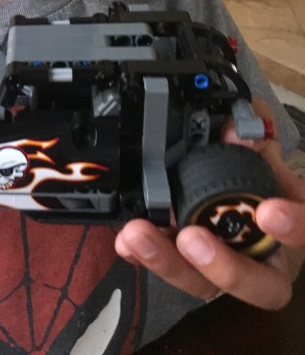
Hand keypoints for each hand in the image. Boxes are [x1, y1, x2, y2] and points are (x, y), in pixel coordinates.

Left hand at [115, 101, 304, 309]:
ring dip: (169, 261)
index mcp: (294, 230)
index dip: (294, 227)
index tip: (269, 210)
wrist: (241, 188)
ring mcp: (227, 271)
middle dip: (222, 266)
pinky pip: (170, 269)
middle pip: (256, 285)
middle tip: (191, 238)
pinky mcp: (191, 270)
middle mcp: (267, 261)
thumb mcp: (263, 148)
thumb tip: (235, 129)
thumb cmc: (259, 173)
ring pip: (205, 284)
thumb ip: (253, 134)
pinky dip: (145, 257)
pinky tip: (125, 242)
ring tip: (140, 234)